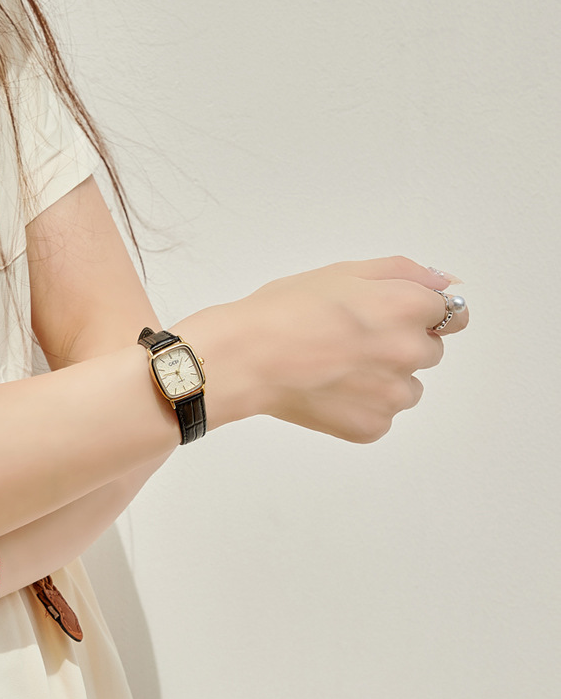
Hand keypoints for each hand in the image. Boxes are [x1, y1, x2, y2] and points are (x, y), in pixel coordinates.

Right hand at [180, 256, 467, 442]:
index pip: (452, 315)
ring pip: (408, 388)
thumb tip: (444, 283)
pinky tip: (330, 390)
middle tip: (352, 340)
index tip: (393, 316)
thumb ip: (403, 272)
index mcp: (407, 307)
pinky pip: (382, 415)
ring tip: (338, 368)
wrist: (247, 359)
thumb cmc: (285, 310)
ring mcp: (393, 395)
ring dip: (386, 379)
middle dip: (401, 344)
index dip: (421, 313)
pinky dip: (362, 406)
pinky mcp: (373, 426)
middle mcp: (410, 352)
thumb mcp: (343, 272)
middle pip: (430, 351)